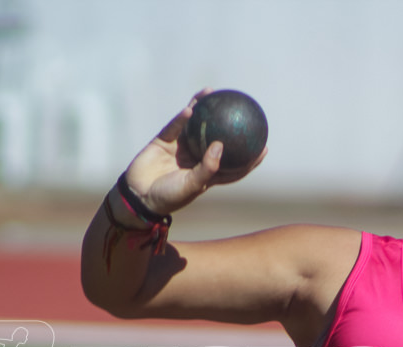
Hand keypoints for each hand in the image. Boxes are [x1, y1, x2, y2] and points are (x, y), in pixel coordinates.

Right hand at [123, 89, 267, 215]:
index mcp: (206, 174)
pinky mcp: (163, 141)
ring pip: (195, 126)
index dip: (248, 158)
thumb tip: (221, 145)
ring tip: (212, 94)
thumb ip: (207, 168)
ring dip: (203, 110)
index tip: (264, 147)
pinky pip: (176, 126)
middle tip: (242, 111)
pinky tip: (191, 107)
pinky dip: (183, 118)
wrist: (139, 196)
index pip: (232, 166)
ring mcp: (179, 149)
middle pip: (216, 139)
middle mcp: (195, 159)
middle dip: (228, 125)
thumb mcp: (192, 186)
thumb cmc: (169, 196)